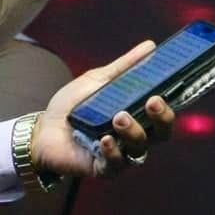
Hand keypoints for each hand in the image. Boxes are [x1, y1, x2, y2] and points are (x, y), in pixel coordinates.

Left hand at [31, 43, 176, 178]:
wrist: (43, 129)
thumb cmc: (73, 106)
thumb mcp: (97, 81)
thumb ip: (123, 67)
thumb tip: (150, 45)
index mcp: (138, 116)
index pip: (164, 113)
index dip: (171, 103)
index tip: (169, 88)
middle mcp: (135, 137)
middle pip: (161, 133)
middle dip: (161, 118)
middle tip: (153, 101)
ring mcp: (120, 154)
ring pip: (140, 148)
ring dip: (133, 131)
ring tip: (119, 117)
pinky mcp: (102, 168)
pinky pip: (115, 164)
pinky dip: (112, 151)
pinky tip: (105, 139)